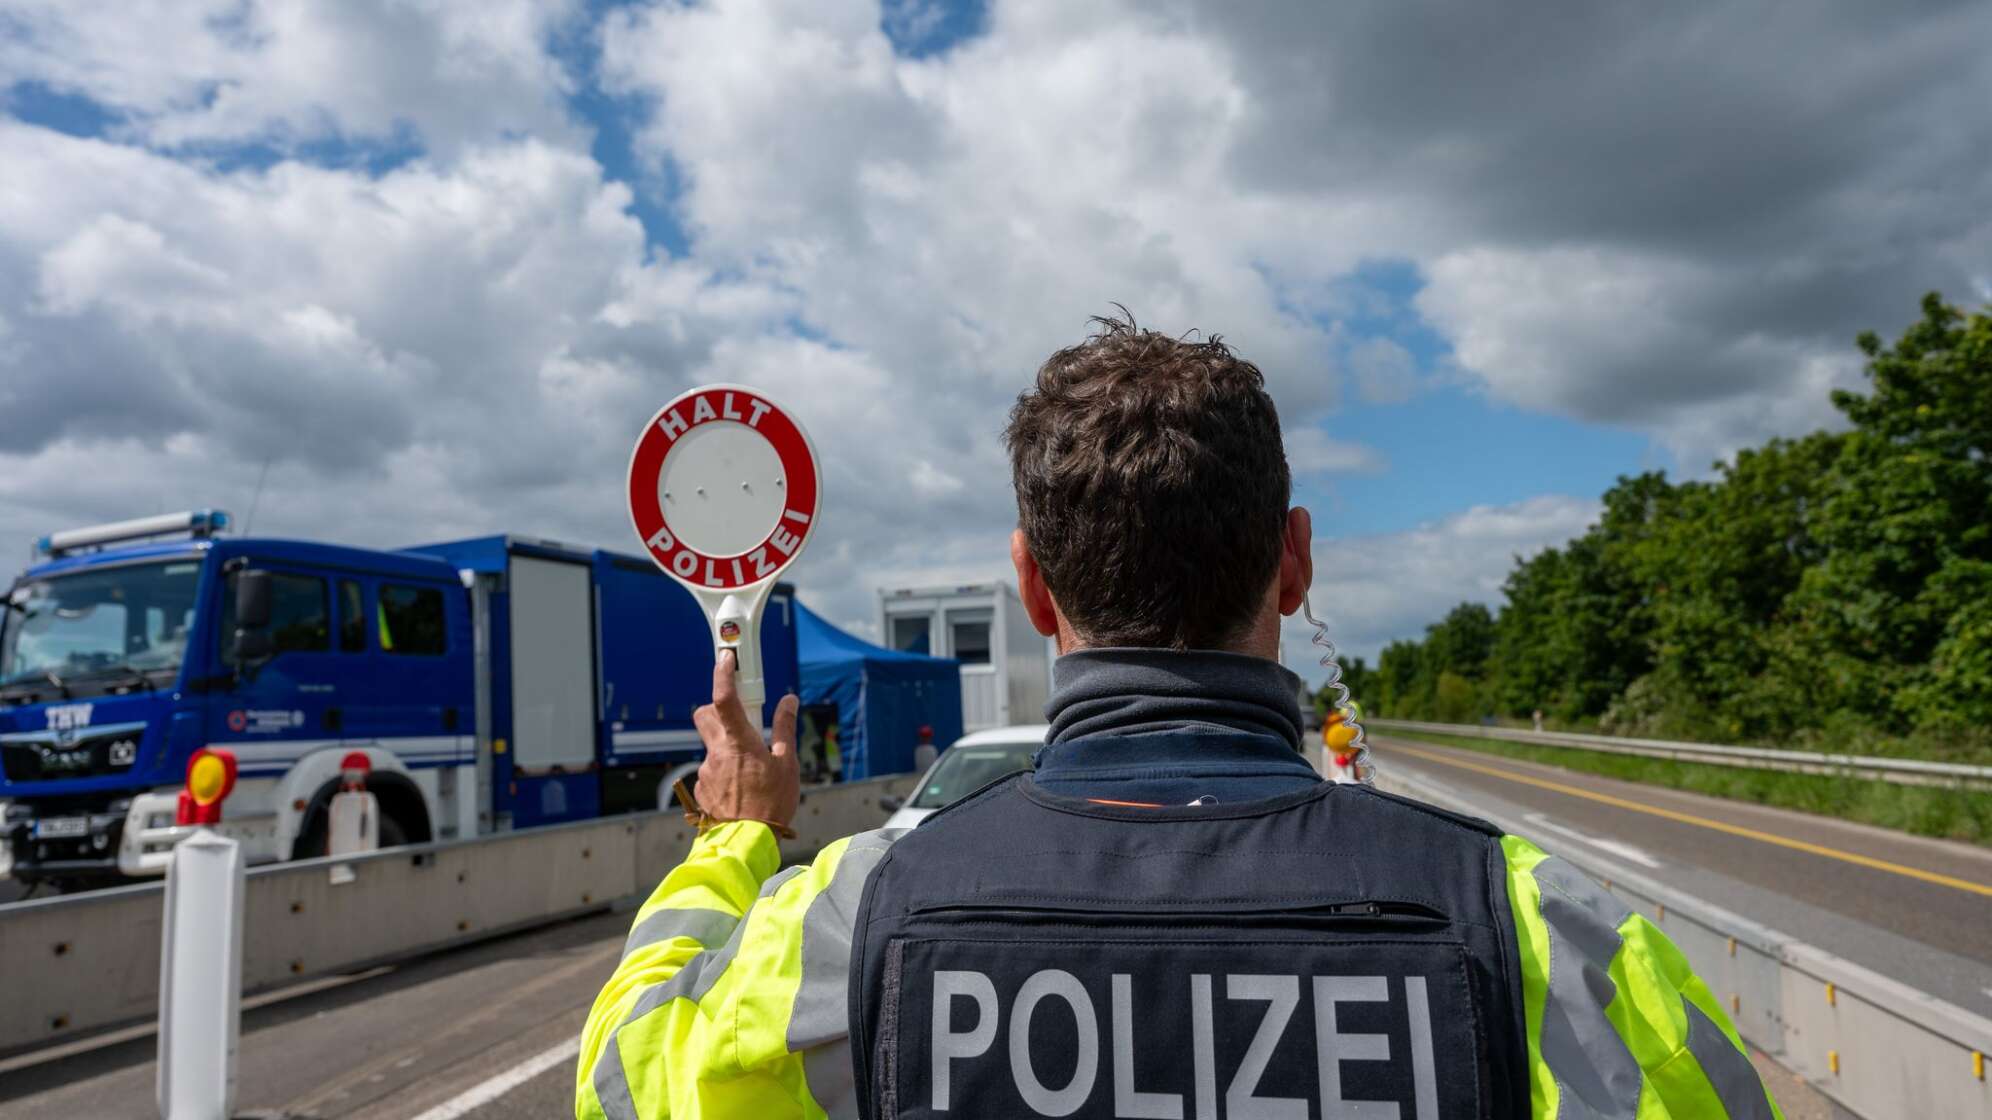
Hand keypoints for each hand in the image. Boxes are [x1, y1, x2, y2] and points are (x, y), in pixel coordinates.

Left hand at [691, 651, 800, 830]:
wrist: (747, 844)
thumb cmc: (771, 806)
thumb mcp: (786, 765)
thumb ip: (784, 729)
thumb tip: (788, 702)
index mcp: (739, 743)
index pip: (725, 699)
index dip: (723, 675)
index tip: (726, 659)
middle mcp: (717, 753)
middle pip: (705, 715)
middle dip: (718, 709)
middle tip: (740, 720)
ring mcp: (706, 772)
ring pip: (710, 746)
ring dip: (726, 747)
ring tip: (749, 770)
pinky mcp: (702, 789)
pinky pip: (710, 771)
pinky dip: (723, 772)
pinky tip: (740, 789)